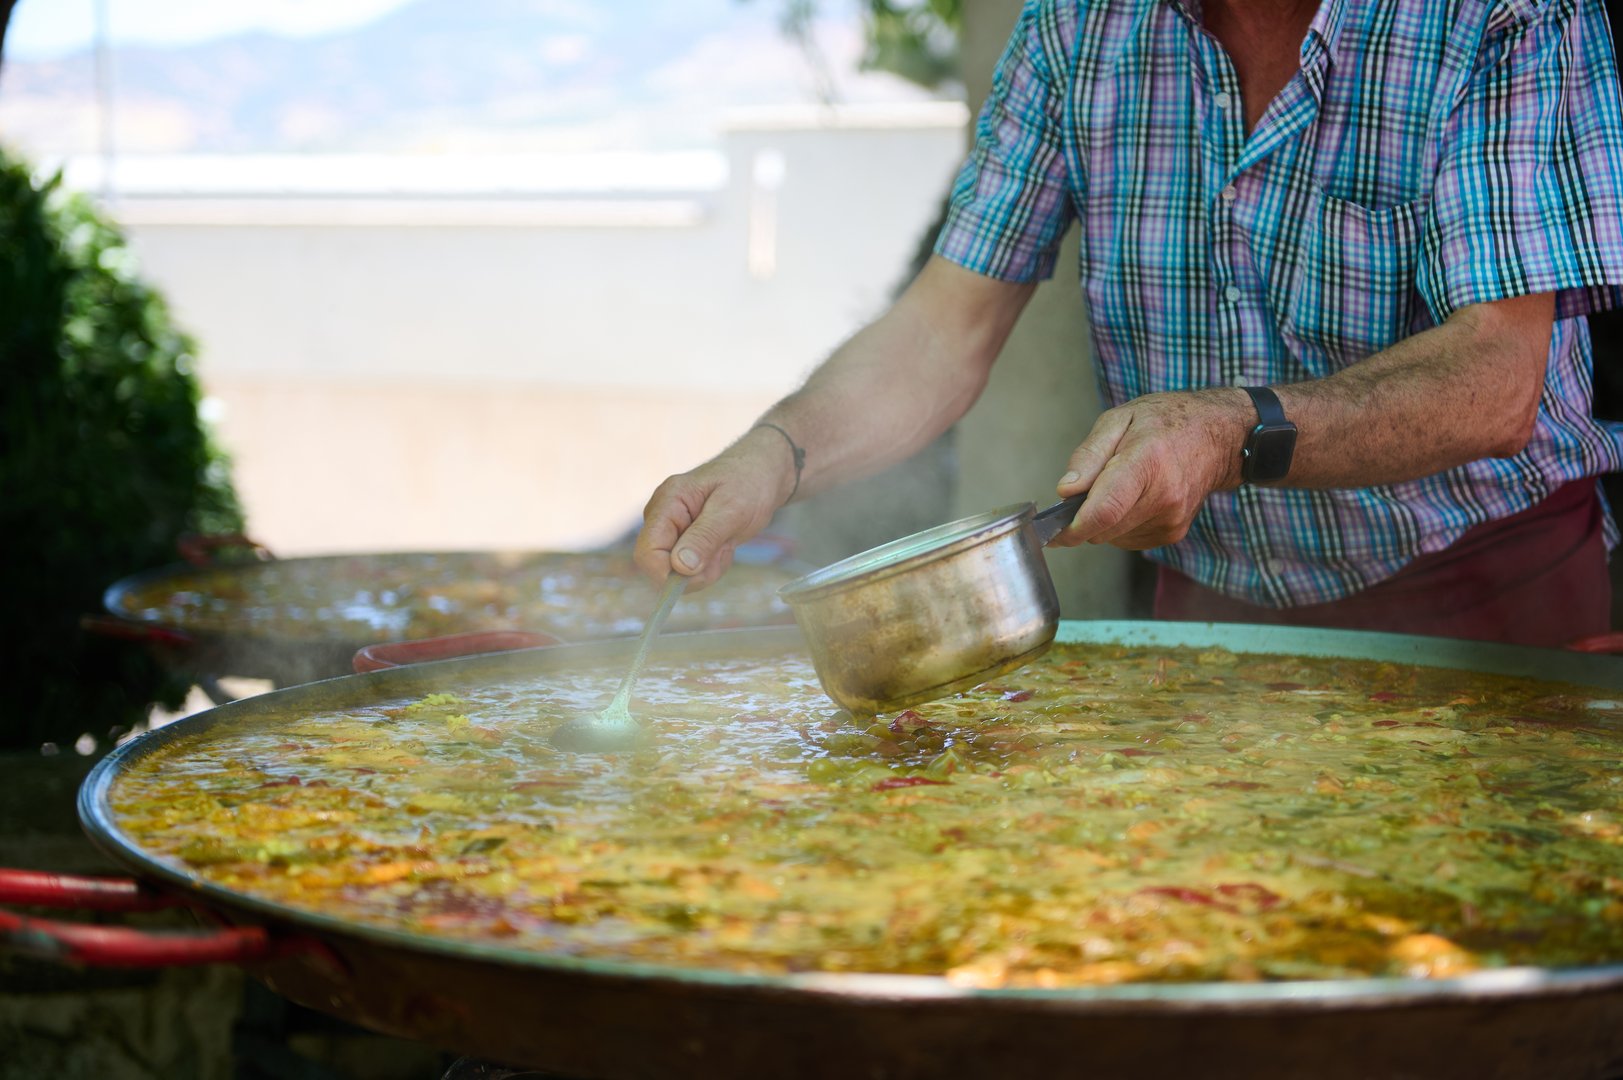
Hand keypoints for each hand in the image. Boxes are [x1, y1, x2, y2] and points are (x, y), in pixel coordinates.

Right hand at [633, 428, 798, 586]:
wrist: (760, 474)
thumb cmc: (748, 483)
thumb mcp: (732, 509)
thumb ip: (705, 537)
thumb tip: (679, 566)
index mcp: (667, 502)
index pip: (647, 551)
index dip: (668, 573)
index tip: (701, 572)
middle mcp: (662, 517)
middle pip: (659, 567)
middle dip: (694, 572)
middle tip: (723, 550)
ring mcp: (671, 530)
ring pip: (677, 574)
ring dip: (706, 569)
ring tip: (725, 542)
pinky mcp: (682, 541)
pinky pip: (690, 571)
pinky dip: (710, 566)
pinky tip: (723, 544)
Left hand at [1050, 388, 1251, 549]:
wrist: (1218, 437)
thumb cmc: (1166, 422)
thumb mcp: (1119, 419)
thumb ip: (1089, 455)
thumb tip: (1066, 490)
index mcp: (1147, 462)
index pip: (1104, 510)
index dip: (1072, 528)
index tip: (1052, 532)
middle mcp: (1164, 496)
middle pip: (1103, 528)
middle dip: (1083, 517)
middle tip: (1086, 490)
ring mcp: (1172, 519)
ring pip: (1112, 537)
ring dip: (1102, 521)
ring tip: (1119, 486)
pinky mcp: (1173, 533)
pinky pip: (1127, 539)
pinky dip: (1119, 525)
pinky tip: (1133, 498)